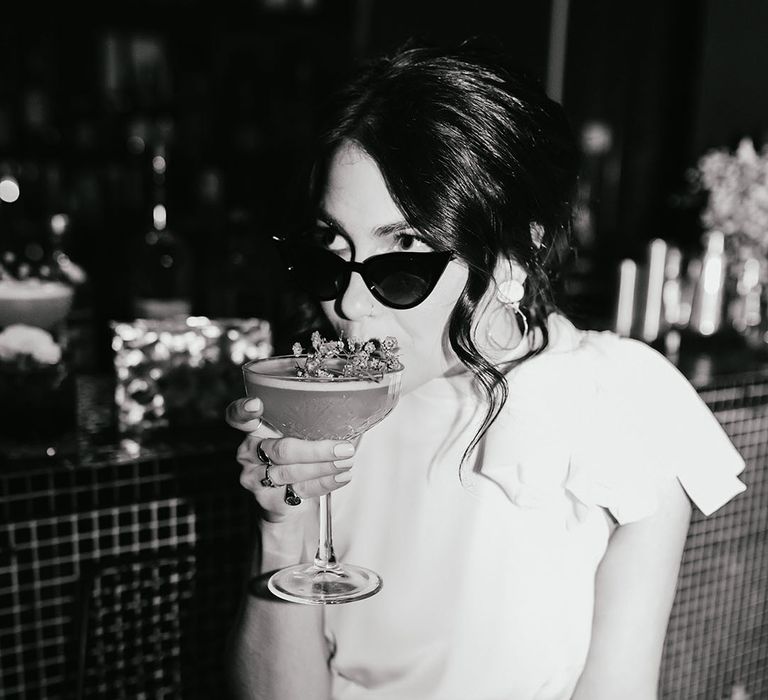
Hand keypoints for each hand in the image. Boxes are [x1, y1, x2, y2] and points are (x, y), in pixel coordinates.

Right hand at [226, 397, 355, 522]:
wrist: (283, 502)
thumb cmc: (294, 460)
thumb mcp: (295, 437)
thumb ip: (308, 424)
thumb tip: (354, 412)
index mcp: (254, 430)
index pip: (237, 416)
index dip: (243, 410)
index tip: (257, 405)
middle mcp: (249, 452)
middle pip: (282, 449)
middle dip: (317, 450)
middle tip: (344, 448)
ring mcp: (255, 477)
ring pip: (291, 472)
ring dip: (325, 467)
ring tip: (347, 461)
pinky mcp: (266, 499)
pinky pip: (299, 489)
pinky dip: (325, 483)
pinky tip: (342, 476)